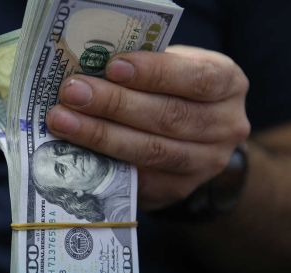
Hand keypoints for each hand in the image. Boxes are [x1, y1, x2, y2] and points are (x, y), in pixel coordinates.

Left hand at [47, 46, 250, 210]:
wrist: (197, 139)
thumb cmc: (174, 91)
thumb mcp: (172, 68)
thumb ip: (142, 68)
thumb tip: (88, 67)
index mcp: (228, 84)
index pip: (196, 78)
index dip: (153, 73)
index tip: (112, 67)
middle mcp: (225, 126)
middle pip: (168, 117)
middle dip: (114, 104)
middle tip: (72, 93)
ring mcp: (205, 163)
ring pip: (151, 151)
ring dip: (101, 136)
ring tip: (62, 121)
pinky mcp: (177, 189)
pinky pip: (139, 179)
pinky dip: (104, 163)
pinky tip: (74, 152)